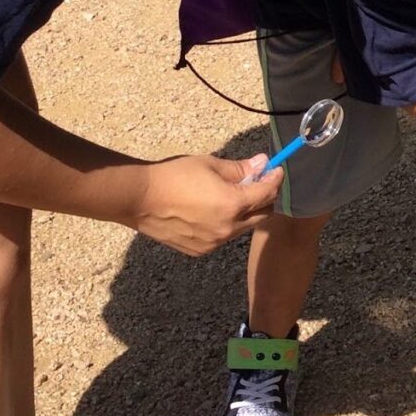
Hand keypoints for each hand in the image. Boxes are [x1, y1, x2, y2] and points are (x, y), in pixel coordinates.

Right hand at [130, 154, 283, 255]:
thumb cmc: (174, 176)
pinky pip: (224, 237)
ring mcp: (213, 243)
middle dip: (265, 198)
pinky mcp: (199, 251)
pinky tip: (214, 210)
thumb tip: (262, 164)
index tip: (276, 169)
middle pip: (261, 215)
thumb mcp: (211, 165)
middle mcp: (226, 229)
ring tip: (234, 195)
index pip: (267, 194)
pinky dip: (228, 224)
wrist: (139, 198)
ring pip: (243, 228)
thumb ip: (240, 169)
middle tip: (259, 182)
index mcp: (232, 205)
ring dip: (246, 213)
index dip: (275, 179)